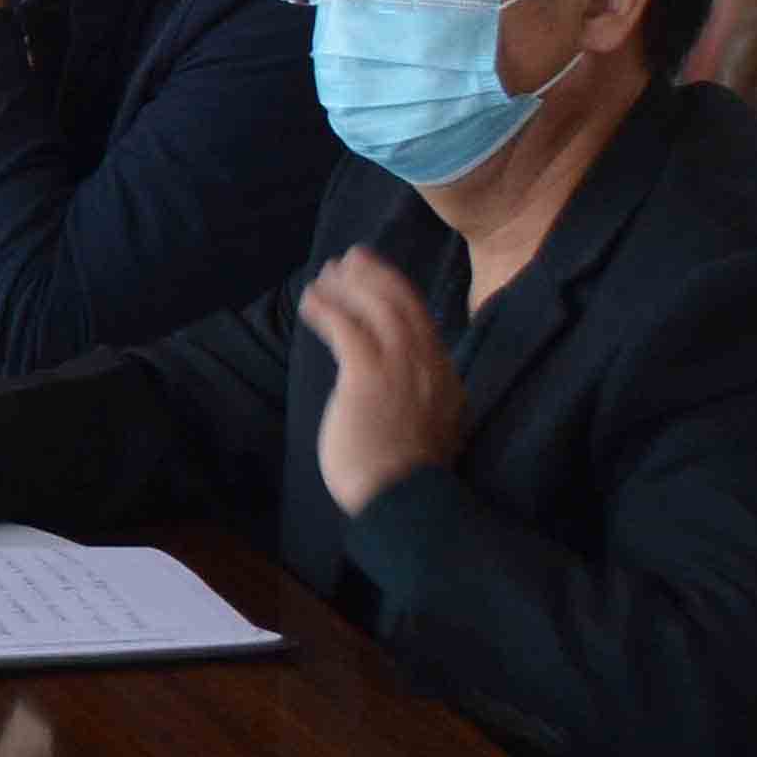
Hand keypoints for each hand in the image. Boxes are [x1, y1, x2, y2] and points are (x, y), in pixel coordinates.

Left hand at [298, 246, 467, 514]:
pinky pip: (347, 327)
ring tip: (326, 276)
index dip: (398, 295)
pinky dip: (327, 308)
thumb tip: (403, 395)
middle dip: (376, 277)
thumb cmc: (408, 477)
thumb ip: (419, 403)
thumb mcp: (428, 430)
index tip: (378, 280)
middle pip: (404, 304)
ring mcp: (401, 367)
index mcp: (445, 378)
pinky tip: (311, 301)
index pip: (423, 322)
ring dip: (350, 286)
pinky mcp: (368, 374)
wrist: (404, 498)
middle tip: (351, 259)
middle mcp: (429, 364)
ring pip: (378, 307)